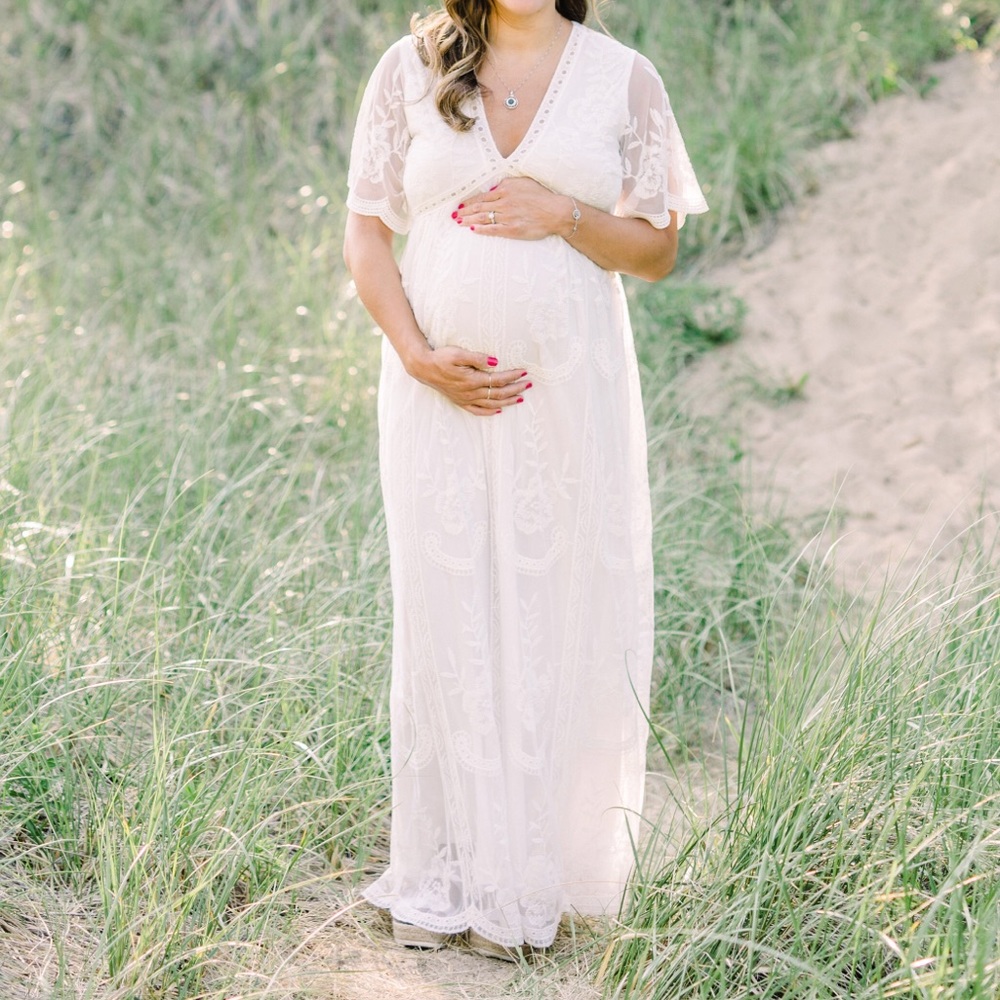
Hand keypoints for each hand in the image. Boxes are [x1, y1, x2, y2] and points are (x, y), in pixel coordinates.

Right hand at [405, 345, 531, 416]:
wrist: (423, 368)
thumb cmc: (441, 358)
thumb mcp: (458, 353)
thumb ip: (477, 358)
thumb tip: (495, 362)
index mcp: (471, 380)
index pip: (498, 379)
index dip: (512, 376)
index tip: (524, 372)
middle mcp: (470, 392)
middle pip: (498, 393)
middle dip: (516, 389)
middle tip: (529, 384)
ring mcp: (465, 399)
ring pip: (491, 403)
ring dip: (508, 401)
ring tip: (521, 398)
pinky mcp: (460, 401)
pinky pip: (477, 410)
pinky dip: (489, 411)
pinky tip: (499, 410)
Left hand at [455, 178, 575, 241]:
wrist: (556, 212)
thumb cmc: (541, 196)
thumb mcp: (524, 182)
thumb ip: (507, 184)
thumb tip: (494, 189)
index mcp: (506, 189)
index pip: (482, 196)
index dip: (469, 201)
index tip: (460, 204)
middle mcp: (504, 202)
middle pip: (479, 206)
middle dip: (464, 211)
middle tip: (454, 215)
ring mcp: (507, 216)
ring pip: (483, 217)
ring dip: (469, 220)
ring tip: (459, 222)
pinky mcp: (512, 229)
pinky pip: (492, 229)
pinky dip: (481, 229)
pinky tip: (472, 229)